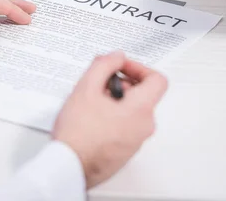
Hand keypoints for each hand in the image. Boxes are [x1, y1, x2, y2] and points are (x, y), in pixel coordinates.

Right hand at [53, 51, 167, 188]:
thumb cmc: (77, 135)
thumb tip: (116, 57)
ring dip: (116, 101)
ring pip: (133, 111)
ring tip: (91, 103)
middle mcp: (144, 127)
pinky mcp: (125, 151)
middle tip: (100, 83)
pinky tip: (91, 119)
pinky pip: (126, 127)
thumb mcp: (86, 88)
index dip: (138, 68)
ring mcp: (135, 141)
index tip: (120, 67)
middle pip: (143, 94)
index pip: (157, 80)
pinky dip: (113, 117)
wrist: (69, 168)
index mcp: (141, 110)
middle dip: (121, 84)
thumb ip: (104, 65)